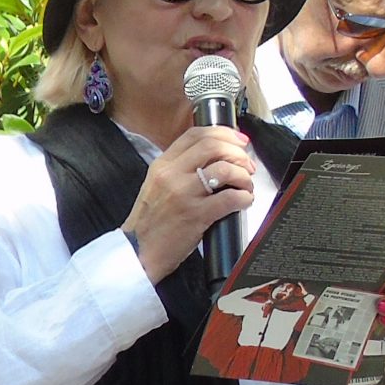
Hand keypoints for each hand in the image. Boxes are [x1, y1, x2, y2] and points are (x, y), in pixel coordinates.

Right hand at [122, 124, 256, 282]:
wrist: (138, 252)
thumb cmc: (150, 222)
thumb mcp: (156, 186)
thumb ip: (179, 169)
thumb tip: (214, 158)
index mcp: (162, 165)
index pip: (196, 134)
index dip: (224, 133)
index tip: (238, 141)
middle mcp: (171, 175)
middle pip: (213, 146)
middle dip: (238, 153)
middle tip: (246, 165)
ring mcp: (183, 194)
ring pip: (225, 169)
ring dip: (244, 176)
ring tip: (245, 186)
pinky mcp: (196, 215)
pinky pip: (231, 198)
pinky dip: (245, 198)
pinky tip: (244, 202)